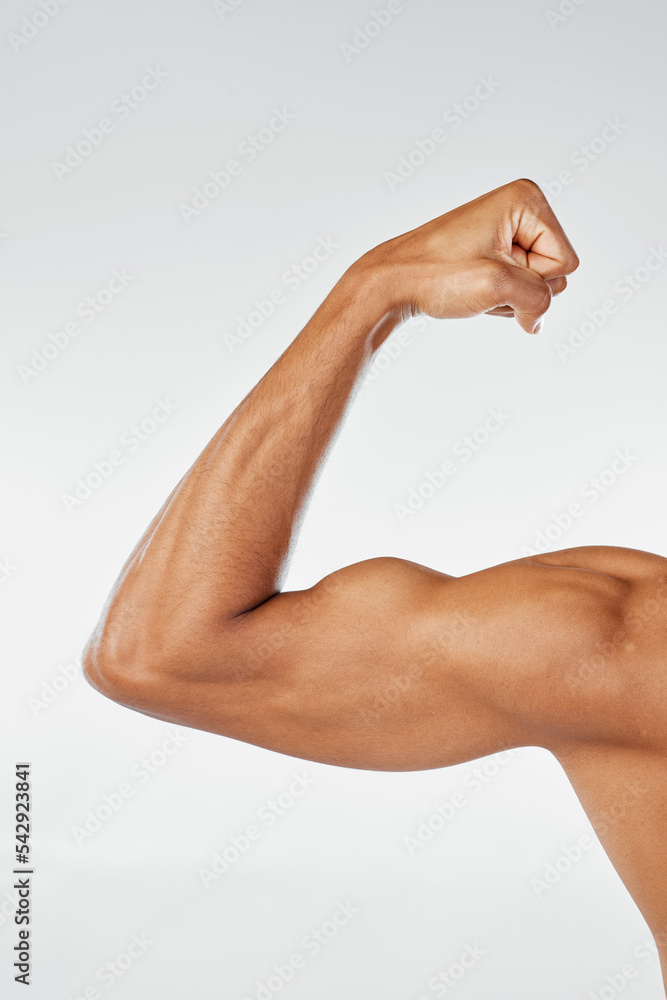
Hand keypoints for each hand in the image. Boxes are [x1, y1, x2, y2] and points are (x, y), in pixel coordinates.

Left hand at [358, 178, 579, 334]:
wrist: (391, 282)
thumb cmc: (435, 274)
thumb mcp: (497, 286)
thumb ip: (538, 300)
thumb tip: (535, 322)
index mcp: (526, 200)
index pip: (564, 262)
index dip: (531, 279)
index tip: (491, 271)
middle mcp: (521, 208)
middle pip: (554, 273)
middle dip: (520, 290)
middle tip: (480, 282)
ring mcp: (507, 231)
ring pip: (535, 285)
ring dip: (506, 297)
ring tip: (472, 286)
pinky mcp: (494, 252)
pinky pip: (516, 288)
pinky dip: (497, 299)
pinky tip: (470, 291)